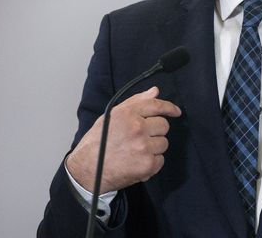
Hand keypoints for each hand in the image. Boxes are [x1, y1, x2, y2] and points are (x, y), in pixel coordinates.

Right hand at [66, 86, 181, 192]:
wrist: (86, 170)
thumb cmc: (96, 143)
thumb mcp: (111, 116)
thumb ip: (135, 102)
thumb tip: (155, 91)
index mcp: (128, 114)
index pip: (156, 106)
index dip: (169, 108)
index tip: (175, 112)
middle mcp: (137, 128)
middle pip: (163, 125)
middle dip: (155, 131)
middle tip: (140, 138)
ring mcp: (143, 147)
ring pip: (163, 143)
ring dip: (153, 147)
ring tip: (136, 151)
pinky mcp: (147, 165)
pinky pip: (160, 160)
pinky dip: (152, 162)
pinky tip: (137, 162)